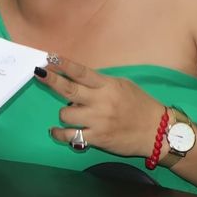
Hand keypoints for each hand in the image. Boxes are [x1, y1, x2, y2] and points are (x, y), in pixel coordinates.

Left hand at [36, 55, 163, 157]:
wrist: (158, 132)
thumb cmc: (139, 105)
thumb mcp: (122, 86)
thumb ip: (101, 83)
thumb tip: (77, 78)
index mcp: (108, 86)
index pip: (81, 72)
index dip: (64, 65)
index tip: (49, 58)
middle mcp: (101, 102)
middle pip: (69, 90)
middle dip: (51, 80)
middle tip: (38, 73)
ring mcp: (98, 121)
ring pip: (66, 114)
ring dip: (64, 114)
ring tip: (71, 115)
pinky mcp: (97, 139)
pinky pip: (70, 136)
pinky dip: (59, 133)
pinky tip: (56, 131)